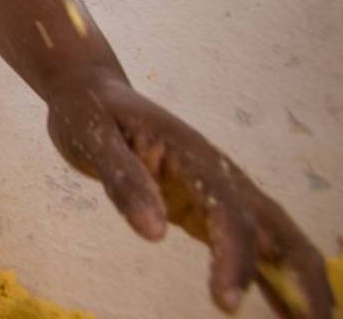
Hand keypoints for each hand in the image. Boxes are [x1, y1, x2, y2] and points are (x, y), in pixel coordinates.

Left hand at [45, 69, 333, 316]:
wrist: (90, 93)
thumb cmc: (88, 112)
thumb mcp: (91, 135)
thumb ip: (123, 180)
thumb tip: (154, 233)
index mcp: (191, 153)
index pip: (227, 210)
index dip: (233, 257)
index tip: (226, 303)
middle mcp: (218, 172)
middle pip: (274, 227)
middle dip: (301, 275)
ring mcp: (219, 190)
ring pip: (275, 237)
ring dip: (300, 279)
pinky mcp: (208, 207)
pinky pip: (251, 244)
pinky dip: (273, 276)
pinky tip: (289, 311)